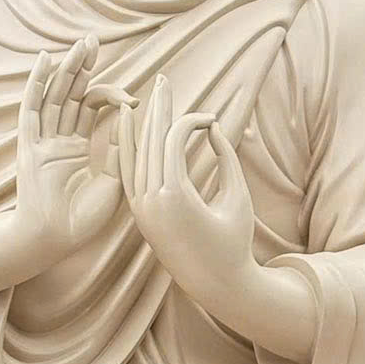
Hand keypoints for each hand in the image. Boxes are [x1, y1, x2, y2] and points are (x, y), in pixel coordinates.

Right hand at [15, 36, 128, 261]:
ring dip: (66, 68)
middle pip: (70, 93)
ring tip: (81, 44)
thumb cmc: (83, 219)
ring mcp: (42, 141)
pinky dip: (37, 84)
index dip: (111, 95)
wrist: (56, 240)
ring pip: (54, 95)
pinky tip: (45, 61)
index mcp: (78, 147)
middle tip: (93, 40)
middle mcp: (58, 139)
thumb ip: (119, 147)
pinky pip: (31, 109)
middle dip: (82, 66)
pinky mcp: (30, 146)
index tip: (133, 99)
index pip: (92, 107)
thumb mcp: (113, 178)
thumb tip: (129, 115)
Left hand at [117, 74, 254, 304]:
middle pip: (150, 141)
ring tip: (145, 97)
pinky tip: (127, 129)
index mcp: (175, 196)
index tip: (210, 119)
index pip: (173, 141)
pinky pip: (128, 175)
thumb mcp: (237, 198)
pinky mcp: (139, 215)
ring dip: (143, 125)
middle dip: (159, 109)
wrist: (216, 285)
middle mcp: (151, 201)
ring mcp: (141, 209)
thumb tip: (211, 128)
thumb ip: (226, 160)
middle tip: (164, 79)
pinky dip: (128, 149)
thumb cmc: (234, 241)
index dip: (191, 122)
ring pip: (136, 155)